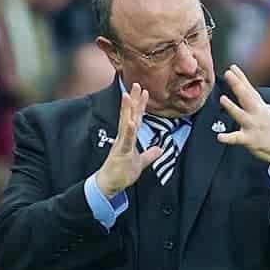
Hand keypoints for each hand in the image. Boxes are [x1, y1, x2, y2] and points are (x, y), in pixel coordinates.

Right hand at [94, 83, 161, 197]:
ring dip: (127, 110)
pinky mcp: (120, 153)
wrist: (109, 185)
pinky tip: (131, 122)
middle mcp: (124, 138)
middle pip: (130, 115)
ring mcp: (121, 144)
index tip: (144, 92)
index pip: (136, 118)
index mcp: (129, 138)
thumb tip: (160, 149)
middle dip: (133, 100)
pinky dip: (128, 131)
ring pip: (125, 124)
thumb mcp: (141, 162)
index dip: (140, 105)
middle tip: (136, 84)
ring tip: (128, 96)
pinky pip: (126, 141)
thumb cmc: (122, 172)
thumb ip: (150, 154)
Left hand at [217, 65, 269, 173]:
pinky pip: (237, 138)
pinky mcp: (250, 140)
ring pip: (240, 115)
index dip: (241, 78)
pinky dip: (228, 138)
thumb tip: (266, 105)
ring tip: (222, 99)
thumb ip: (265, 109)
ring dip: (231, 107)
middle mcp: (257, 114)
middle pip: (246, 97)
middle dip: (237, 85)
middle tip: (228, 73)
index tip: (232, 67)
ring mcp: (253, 126)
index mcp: (260, 108)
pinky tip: (220, 136)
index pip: (249, 90)